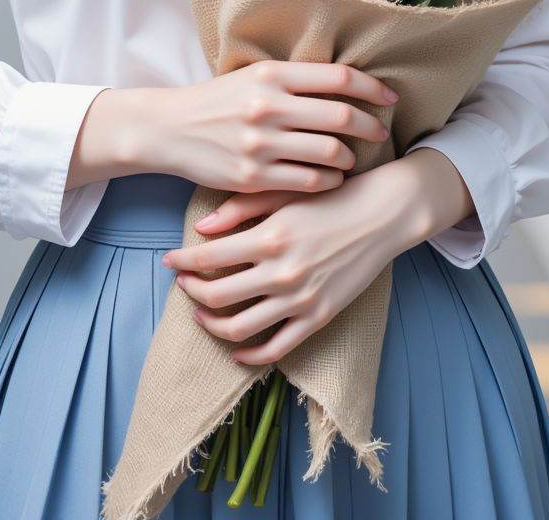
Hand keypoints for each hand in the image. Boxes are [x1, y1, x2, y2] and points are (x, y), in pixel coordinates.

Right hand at [152, 59, 397, 195]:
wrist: (171, 128)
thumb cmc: (218, 101)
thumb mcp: (253, 77)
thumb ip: (295, 80)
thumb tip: (346, 83)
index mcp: (272, 75)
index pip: (338, 78)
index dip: (372, 88)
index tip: (389, 98)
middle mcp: (269, 105)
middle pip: (340, 117)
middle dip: (369, 126)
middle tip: (380, 132)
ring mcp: (261, 143)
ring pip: (329, 153)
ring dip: (348, 158)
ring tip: (349, 159)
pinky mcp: (254, 176)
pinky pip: (309, 182)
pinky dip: (328, 181)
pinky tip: (330, 179)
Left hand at [161, 161, 425, 365]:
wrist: (380, 216)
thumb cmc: (329, 197)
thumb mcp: (283, 194)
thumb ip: (240, 209)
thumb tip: (202, 229)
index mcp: (269, 237)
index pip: (208, 258)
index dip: (182, 261)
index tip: (169, 259)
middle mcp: (280, 272)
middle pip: (216, 295)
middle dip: (191, 290)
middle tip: (182, 283)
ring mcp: (300, 299)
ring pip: (239, 327)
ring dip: (212, 324)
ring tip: (202, 313)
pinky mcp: (318, 318)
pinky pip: (275, 348)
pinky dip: (249, 354)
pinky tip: (236, 348)